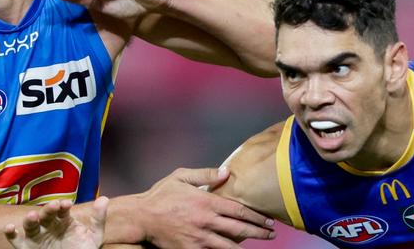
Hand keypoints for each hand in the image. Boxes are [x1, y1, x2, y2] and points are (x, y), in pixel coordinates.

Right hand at [4, 196, 107, 248]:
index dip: (63, 206)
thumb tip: (104, 198)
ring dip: (30, 218)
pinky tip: (9, 228)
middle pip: (46, 214)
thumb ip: (98, 219)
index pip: (62, 209)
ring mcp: (38, 236)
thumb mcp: (93, 236)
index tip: (66, 204)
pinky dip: (11, 234)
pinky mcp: (28, 248)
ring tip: (33, 216)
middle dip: (49, 209)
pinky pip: (17, 241)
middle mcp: (49, 225)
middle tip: (54, 206)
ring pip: (30, 225)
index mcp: (64, 219)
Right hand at [137, 167, 274, 248]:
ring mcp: (199, 238)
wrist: (142, 217)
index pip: (238, 210)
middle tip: (271, 233)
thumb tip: (227, 172)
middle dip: (258, 232)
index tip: (267, 220)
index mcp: (205, 202)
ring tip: (260, 245)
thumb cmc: (161, 195)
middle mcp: (206, 221)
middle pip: (239, 229)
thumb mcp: (181, 176)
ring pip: (230, 246)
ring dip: (246, 246)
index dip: (255, 216)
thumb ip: (205, 174)